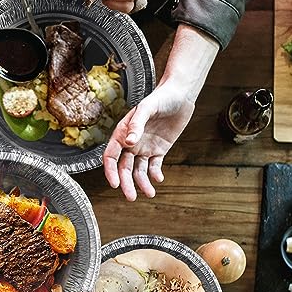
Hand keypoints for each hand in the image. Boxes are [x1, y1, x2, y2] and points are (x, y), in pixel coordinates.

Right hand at [102, 84, 194, 200]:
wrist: (180, 95)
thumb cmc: (161, 97)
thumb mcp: (147, 107)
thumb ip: (137, 124)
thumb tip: (129, 142)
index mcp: (123, 133)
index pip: (111, 156)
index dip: (110, 171)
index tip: (115, 184)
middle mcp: (131, 143)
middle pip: (124, 168)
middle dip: (126, 183)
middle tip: (131, 197)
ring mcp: (145, 147)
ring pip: (139, 170)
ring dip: (142, 183)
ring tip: (150, 193)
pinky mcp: (159, 150)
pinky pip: (154, 166)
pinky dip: (155, 174)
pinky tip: (159, 179)